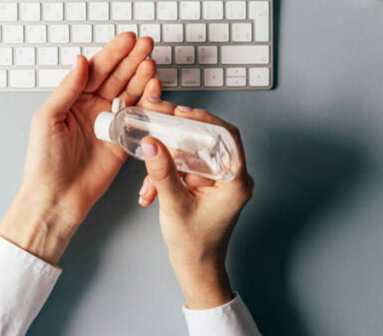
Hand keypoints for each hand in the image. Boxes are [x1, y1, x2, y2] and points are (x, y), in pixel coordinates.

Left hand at [0, 33, 157, 264]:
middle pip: (116, 77)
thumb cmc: (44, 162)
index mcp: (72, 99)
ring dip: (141, 76)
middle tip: (147, 44)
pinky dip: (147, 102)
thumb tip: (81, 61)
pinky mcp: (123, 141)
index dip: (113, 53)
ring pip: (129, 93)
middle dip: (132, 59)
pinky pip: (138, 117)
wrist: (56, 198)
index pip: (96, 70)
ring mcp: (109, 124)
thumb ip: (67, 89)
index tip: (128, 39)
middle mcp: (92, 108)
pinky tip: (154, 87)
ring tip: (152, 62)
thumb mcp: (48, 119)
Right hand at [136, 99, 253, 309]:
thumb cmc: (195, 246)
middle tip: (158, 118)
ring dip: (166, 159)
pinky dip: (164, 173)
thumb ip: (162, 173)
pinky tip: (150, 190)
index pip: (227, 137)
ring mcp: (216, 180)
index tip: (181, 113)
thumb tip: (152, 144)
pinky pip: (182, 166)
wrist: (196, 270)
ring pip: (190, 152)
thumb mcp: (174, 207)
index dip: (205, 119)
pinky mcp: (202, 183)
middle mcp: (229, 177)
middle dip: (178, 132)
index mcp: (235, 181)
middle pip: (206, 139)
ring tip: (147, 168)